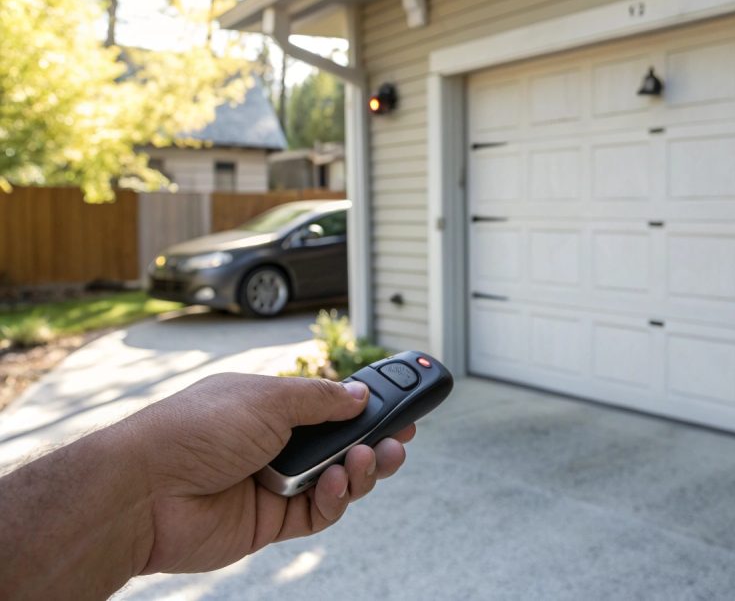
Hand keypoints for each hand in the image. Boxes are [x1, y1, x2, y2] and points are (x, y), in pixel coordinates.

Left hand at [124, 373, 414, 573]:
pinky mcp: (269, 523)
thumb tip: (360, 393)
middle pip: (341, 443)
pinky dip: (335, 499)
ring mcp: (273, 484)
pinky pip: (318, 513)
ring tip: (374, 457)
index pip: (331, 403)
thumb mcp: (269, 397)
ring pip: (337, 479)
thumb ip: (322, 399)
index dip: (368, 401)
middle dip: (376, 438)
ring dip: (362, 468)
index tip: (407, 397)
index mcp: (270, 406)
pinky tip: (336, 484)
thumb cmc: (197, 430)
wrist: (146, 489)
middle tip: (403, 434)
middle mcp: (274, 444)